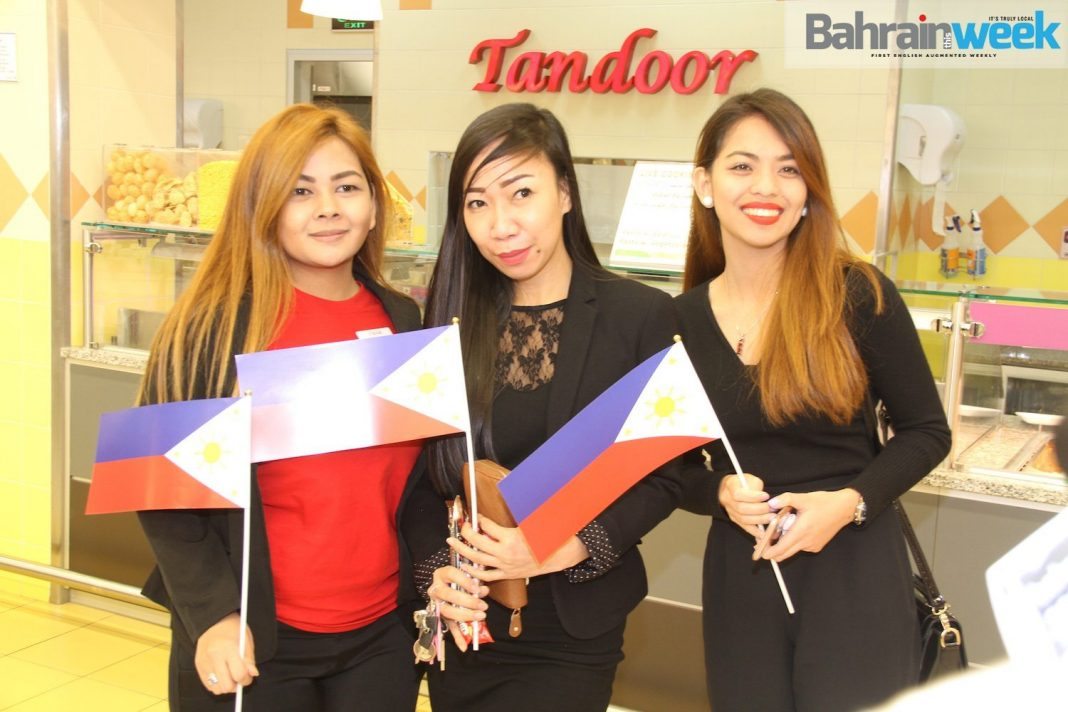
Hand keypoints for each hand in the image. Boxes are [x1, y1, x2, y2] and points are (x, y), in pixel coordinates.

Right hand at [194, 612, 257, 693]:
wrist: (213, 621)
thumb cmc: (232, 629)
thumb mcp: (246, 639)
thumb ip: (249, 659)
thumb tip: (252, 674)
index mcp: (228, 648)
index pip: (239, 674)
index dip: (246, 678)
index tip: (249, 675)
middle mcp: (214, 657)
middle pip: (227, 685)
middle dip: (237, 685)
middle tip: (240, 678)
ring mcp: (204, 663)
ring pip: (217, 689)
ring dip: (226, 686)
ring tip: (231, 676)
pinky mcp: (199, 666)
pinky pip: (208, 685)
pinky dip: (217, 684)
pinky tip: (222, 675)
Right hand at [427, 565, 487, 651]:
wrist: (445, 585)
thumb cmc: (458, 580)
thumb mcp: (466, 579)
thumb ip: (475, 585)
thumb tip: (484, 591)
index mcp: (442, 574)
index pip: (451, 574)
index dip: (464, 581)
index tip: (477, 589)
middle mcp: (436, 588)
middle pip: (448, 595)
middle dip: (467, 601)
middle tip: (483, 605)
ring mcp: (436, 603)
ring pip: (447, 611)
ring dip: (465, 615)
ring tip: (480, 616)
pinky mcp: (440, 617)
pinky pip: (448, 627)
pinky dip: (457, 637)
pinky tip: (464, 646)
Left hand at [449, 516, 588, 580]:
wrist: (556, 556)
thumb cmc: (545, 536)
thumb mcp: (533, 519)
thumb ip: (520, 508)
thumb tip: (509, 490)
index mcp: (512, 538)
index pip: (487, 527)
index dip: (480, 520)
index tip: (476, 516)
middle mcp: (505, 553)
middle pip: (477, 543)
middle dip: (465, 533)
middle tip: (460, 526)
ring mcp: (505, 565)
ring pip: (477, 560)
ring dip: (463, 551)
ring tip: (452, 542)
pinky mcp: (506, 574)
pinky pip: (486, 576)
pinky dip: (473, 571)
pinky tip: (464, 565)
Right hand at [718, 473, 772, 538]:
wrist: (734, 487)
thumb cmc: (745, 482)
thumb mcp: (751, 479)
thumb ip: (757, 488)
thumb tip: (767, 500)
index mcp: (730, 486)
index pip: (738, 494)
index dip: (753, 497)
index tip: (766, 496)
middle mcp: (727, 500)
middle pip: (741, 508)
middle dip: (759, 509)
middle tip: (772, 508)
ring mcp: (730, 511)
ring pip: (744, 519)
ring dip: (760, 520)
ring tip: (773, 517)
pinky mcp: (735, 520)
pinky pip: (745, 527)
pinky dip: (756, 531)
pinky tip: (765, 533)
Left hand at [756, 488, 859, 561]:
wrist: (844, 508)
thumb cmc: (824, 503)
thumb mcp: (803, 497)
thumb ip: (785, 499)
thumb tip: (770, 503)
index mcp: (801, 531)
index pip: (780, 549)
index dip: (768, 552)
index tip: (758, 551)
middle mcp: (806, 542)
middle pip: (783, 554)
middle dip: (771, 550)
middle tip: (762, 542)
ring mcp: (812, 546)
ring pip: (791, 550)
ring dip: (783, 544)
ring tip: (782, 527)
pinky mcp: (817, 546)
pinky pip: (800, 547)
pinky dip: (793, 541)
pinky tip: (794, 528)